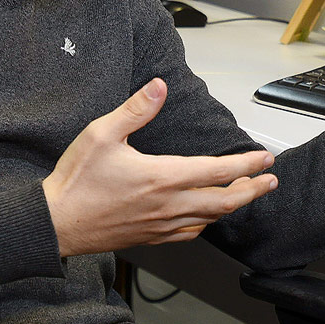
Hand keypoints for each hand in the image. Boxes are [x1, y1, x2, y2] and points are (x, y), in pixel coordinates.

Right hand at [42, 79, 277, 256]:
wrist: (55, 224)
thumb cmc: (76, 180)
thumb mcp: (101, 134)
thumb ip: (135, 109)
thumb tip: (159, 86)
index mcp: (162, 177)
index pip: (218, 171)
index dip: (247, 164)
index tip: (266, 158)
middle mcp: (168, 204)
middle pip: (226, 202)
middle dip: (253, 190)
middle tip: (270, 180)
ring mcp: (162, 224)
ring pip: (211, 218)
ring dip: (234, 205)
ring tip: (248, 192)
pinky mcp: (152, 237)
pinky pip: (191, 233)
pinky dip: (208, 222)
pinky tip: (209, 215)